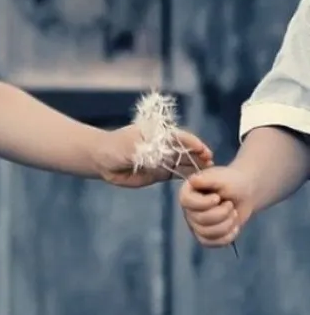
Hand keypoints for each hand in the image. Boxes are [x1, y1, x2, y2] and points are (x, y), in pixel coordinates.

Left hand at [97, 124, 212, 187]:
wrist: (103, 160)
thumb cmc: (116, 147)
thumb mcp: (130, 146)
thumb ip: (147, 151)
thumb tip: (162, 156)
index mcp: (159, 134)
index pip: (179, 137)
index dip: (192, 142)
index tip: (201, 148)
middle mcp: (164, 146)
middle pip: (186, 150)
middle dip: (198, 154)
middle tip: (210, 162)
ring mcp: (163, 160)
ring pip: (184, 162)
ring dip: (196, 166)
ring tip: (209, 171)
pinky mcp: (160, 173)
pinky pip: (177, 174)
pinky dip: (187, 177)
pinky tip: (197, 180)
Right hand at [179, 165, 253, 246]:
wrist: (245, 194)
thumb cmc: (233, 182)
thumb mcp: (223, 178)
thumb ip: (209, 179)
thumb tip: (192, 180)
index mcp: (188, 191)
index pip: (186, 202)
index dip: (204, 203)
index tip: (218, 198)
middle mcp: (189, 209)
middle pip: (200, 219)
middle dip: (221, 213)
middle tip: (230, 204)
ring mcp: (196, 223)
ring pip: (206, 232)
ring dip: (226, 224)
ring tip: (233, 213)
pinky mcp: (205, 235)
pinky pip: (211, 242)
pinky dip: (226, 237)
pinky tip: (235, 228)